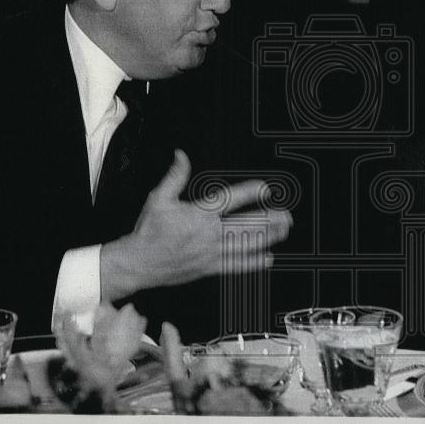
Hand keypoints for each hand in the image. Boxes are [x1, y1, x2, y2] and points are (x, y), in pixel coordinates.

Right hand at [100, 150, 291, 300]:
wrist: (138, 263)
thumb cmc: (148, 232)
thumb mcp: (158, 198)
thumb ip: (175, 176)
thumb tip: (181, 156)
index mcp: (198, 215)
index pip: (230, 200)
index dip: (250, 193)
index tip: (266, 189)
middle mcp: (208, 234)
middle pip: (246, 225)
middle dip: (269, 219)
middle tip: (286, 215)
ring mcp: (211, 253)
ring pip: (245, 244)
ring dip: (267, 237)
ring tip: (283, 230)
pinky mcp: (209, 268)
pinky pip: (236, 265)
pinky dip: (253, 263)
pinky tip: (268, 258)